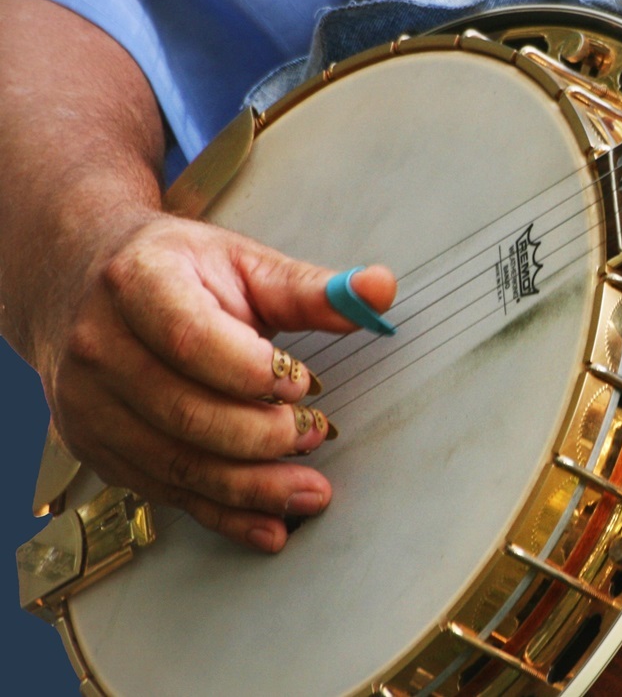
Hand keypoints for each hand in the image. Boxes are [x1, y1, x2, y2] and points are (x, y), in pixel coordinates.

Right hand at [39, 213, 395, 551]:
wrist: (79, 283)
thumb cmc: (174, 270)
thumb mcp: (242, 262)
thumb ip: (311, 288)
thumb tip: (378, 291)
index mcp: (136, 282)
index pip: (191, 338)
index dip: (253, 371)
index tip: (304, 382)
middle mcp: (99, 346)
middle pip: (184, 412)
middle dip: (262, 435)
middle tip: (317, 432)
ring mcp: (88, 404)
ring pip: (175, 463)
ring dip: (252, 487)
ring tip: (311, 489)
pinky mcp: (95, 447)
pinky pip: (164, 493)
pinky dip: (224, 515)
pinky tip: (270, 525)